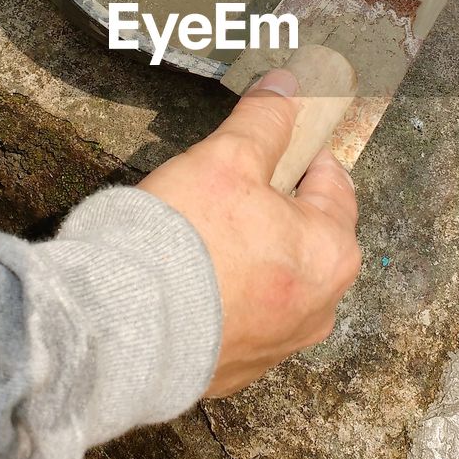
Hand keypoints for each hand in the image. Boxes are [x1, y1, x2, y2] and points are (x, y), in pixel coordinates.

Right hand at [139, 69, 359, 396]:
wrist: (125, 328)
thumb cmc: (186, 240)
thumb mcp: (226, 159)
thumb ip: (263, 121)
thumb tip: (287, 86)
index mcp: (331, 253)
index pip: (333, 186)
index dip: (302, 156)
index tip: (275, 143)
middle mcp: (320, 307)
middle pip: (306, 236)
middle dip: (274, 208)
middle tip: (228, 187)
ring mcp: (280, 345)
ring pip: (276, 279)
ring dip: (251, 255)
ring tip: (202, 236)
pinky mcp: (238, 371)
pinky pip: (242, 319)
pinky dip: (225, 297)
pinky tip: (188, 281)